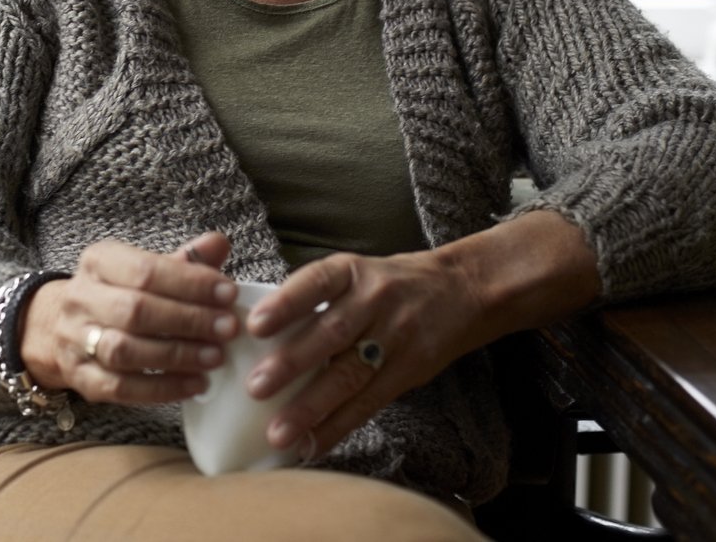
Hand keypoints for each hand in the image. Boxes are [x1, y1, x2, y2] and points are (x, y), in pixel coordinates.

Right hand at [19, 231, 240, 405]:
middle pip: (135, 310)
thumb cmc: (118, 294)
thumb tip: (219, 243)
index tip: (228, 294)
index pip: (146, 270)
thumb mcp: (143, 268)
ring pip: (125, 351)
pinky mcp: (80, 378)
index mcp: (99, 262)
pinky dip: (162, 389)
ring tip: (215, 358)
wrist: (58, 326)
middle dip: (188, 320)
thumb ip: (184, 260)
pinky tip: (195, 385)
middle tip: (228, 329)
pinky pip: (121, 388)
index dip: (190, 283)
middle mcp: (81, 298)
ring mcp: (75, 340)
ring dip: (176, 356)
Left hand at [241, 250, 482, 461]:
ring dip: (311, 408)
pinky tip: (312, 444)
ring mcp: (394, 336)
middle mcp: (373, 300)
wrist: (460, 291)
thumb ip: (316, 299)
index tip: (255, 325)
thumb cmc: (389, 284)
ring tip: (279, 433)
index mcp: (351, 272)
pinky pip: (370, 402)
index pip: (316, 282)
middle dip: (292, 363)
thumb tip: (255, 337)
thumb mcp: (355, 273)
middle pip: (331, 333)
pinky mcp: (409, 370)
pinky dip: (338, 426)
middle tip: (256, 388)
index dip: (286, 303)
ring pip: (350, 375)